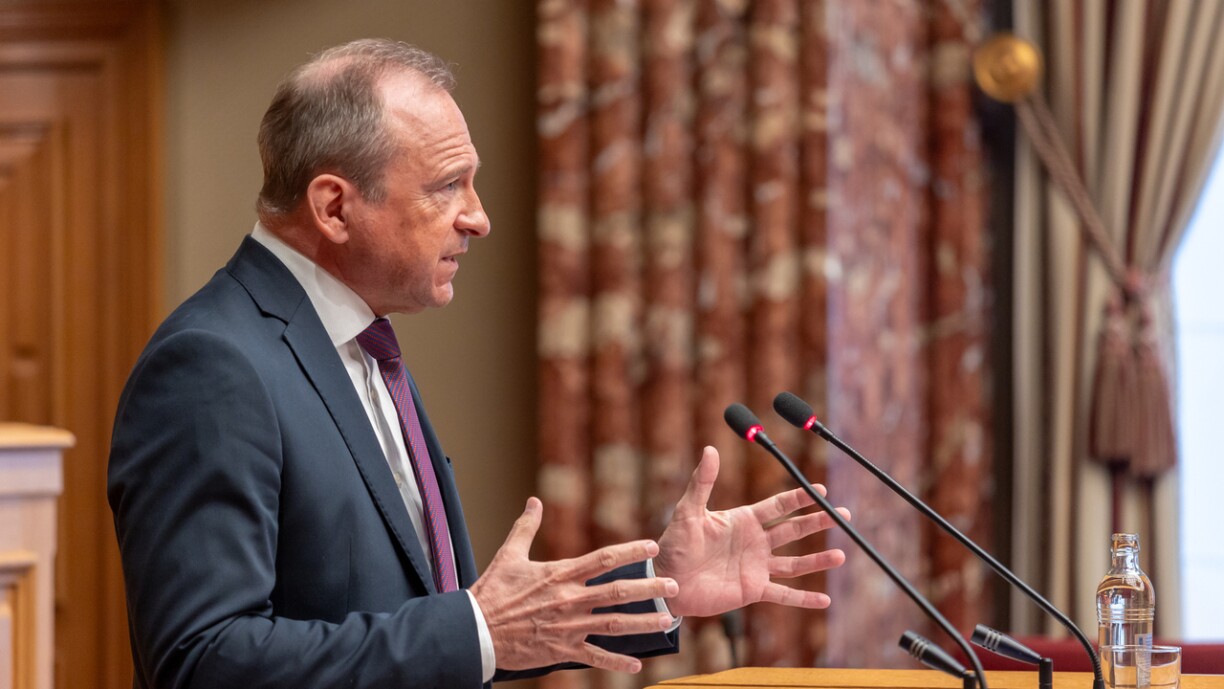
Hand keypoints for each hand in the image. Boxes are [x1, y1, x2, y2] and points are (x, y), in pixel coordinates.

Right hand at [470, 498, 678, 673]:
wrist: (475, 631)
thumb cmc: (491, 593)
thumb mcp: (509, 555)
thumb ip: (526, 527)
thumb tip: (534, 501)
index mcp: (560, 575)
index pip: (603, 559)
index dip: (630, 552)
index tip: (652, 547)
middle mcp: (570, 600)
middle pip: (617, 592)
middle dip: (649, 589)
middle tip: (674, 586)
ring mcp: (568, 626)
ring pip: (614, 625)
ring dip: (643, 623)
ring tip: (667, 621)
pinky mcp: (562, 650)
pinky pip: (595, 657)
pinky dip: (616, 662)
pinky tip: (637, 665)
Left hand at [653, 446, 848, 617]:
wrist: (666, 579)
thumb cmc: (674, 543)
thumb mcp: (688, 510)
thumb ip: (702, 482)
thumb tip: (710, 449)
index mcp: (744, 520)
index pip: (779, 506)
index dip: (800, 498)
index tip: (821, 489)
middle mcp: (755, 542)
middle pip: (794, 530)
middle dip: (818, 522)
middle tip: (843, 515)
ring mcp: (756, 567)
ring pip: (795, 564)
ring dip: (817, 560)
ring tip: (841, 555)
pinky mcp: (752, 590)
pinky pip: (783, 594)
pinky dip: (803, 598)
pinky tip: (824, 600)